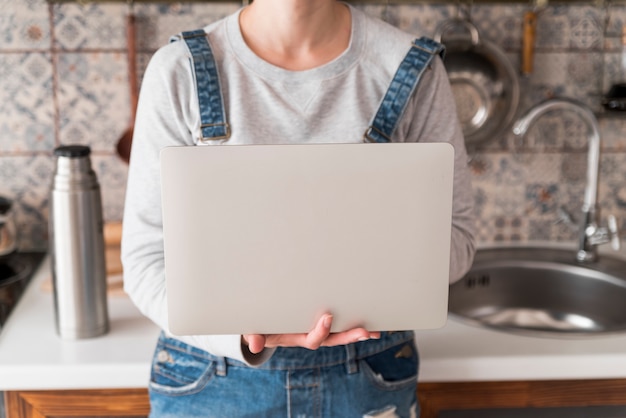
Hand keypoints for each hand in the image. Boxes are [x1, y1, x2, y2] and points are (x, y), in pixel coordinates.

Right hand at [242, 314, 379, 353]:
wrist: (262, 324)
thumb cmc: (260, 325)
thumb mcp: (255, 330)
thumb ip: (254, 336)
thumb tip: (254, 345)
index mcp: (297, 337)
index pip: (313, 339)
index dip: (321, 331)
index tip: (328, 317)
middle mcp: (311, 334)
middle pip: (334, 339)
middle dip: (349, 336)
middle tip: (364, 331)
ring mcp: (318, 328)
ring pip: (341, 333)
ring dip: (357, 331)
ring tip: (375, 331)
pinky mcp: (323, 319)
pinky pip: (341, 322)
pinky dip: (354, 321)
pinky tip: (370, 318)